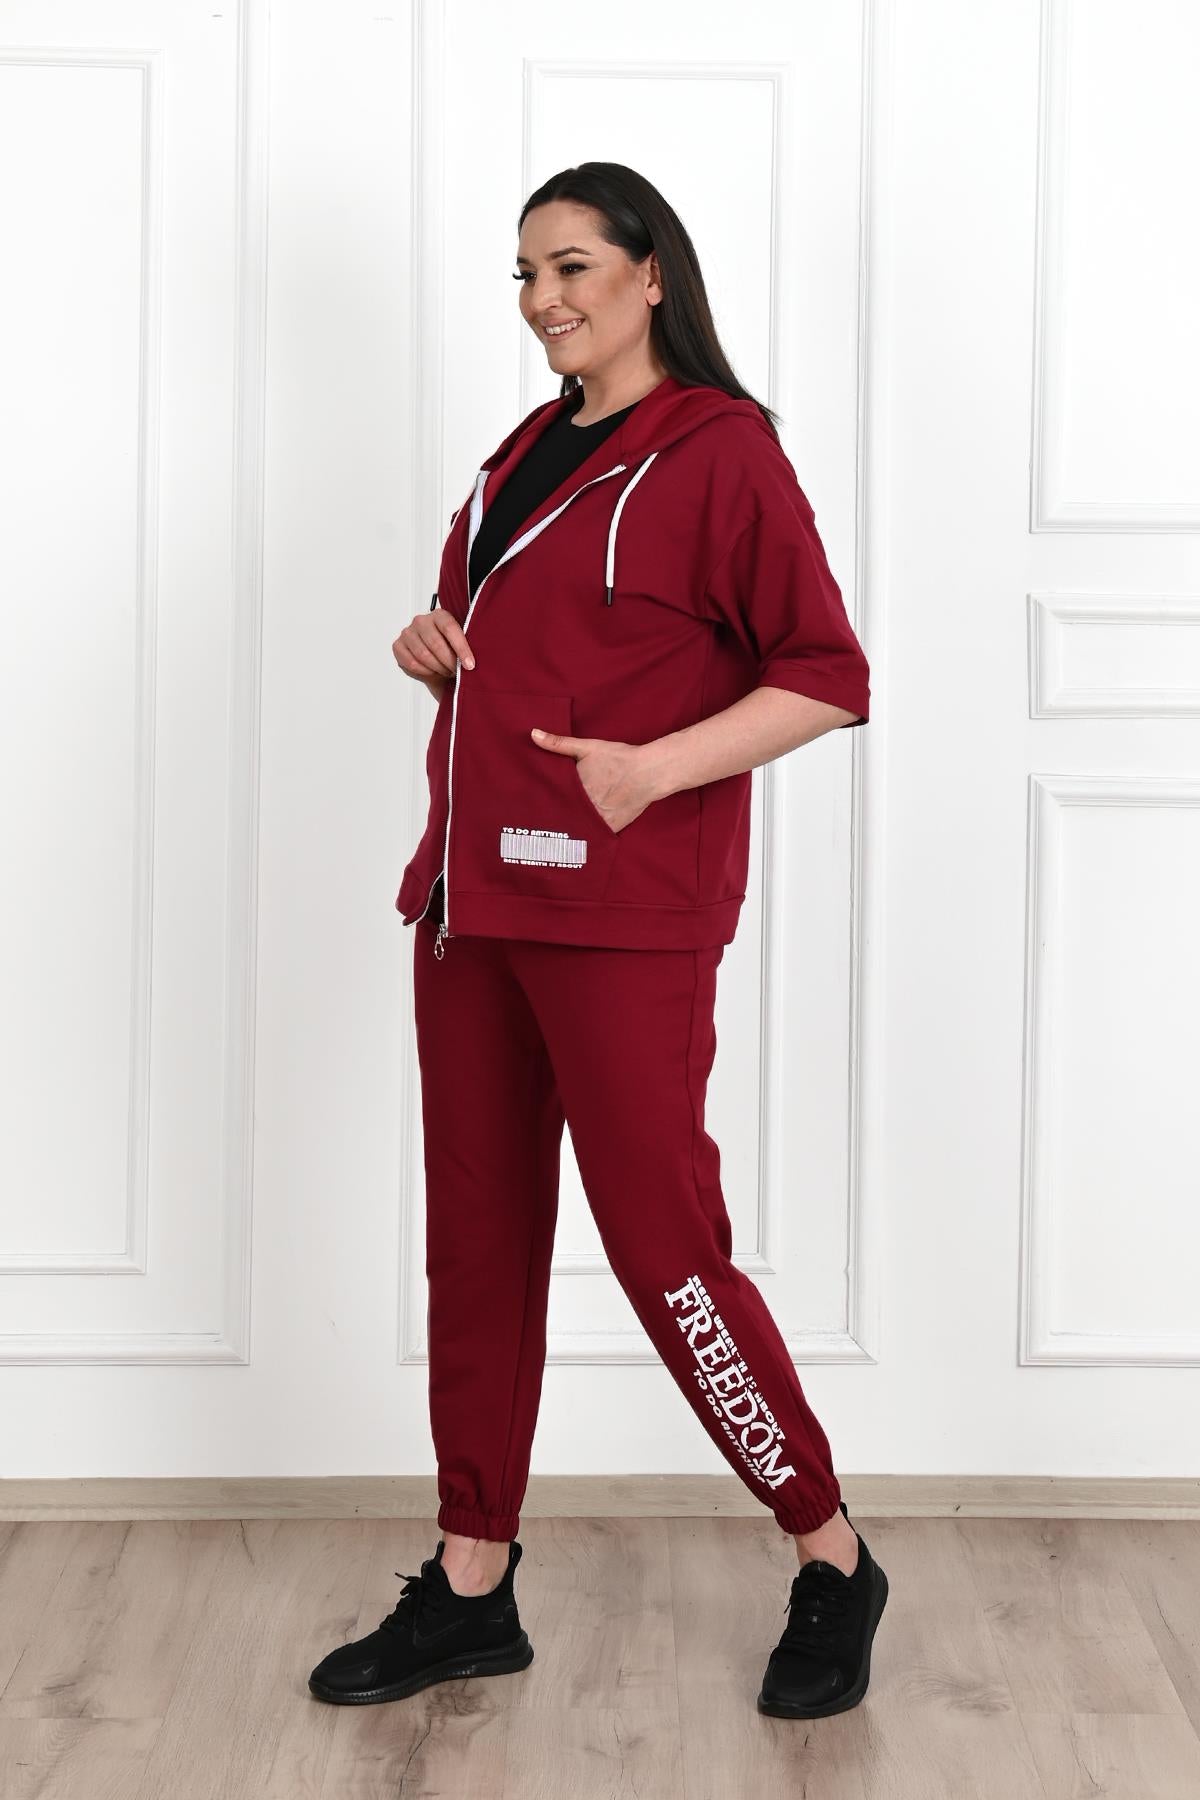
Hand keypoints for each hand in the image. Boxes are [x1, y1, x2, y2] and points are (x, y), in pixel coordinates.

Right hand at [392, 607, 474, 698]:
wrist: (435, 661)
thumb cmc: (450, 651)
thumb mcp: (461, 646)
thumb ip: (466, 647)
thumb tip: (472, 661)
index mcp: (439, 615)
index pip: (450, 628)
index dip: (461, 648)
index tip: (469, 665)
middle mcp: (421, 621)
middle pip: (436, 644)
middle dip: (449, 662)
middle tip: (457, 672)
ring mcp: (408, 633)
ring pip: (423, 655)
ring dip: (437, 668)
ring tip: (446, 672)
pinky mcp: (398, 646)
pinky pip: (411, 663)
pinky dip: (424, 672)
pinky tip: (432, 672)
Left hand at [529, 727, 662, 832]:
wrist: (648, 773)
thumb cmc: (618, 758)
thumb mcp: (587, 747)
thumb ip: (559, 743)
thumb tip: (533, 734)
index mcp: (573, 789)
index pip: (550, 800)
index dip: (542, 803)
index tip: (532, 806)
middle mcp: (583, 806)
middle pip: (562, 816)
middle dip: (553, 817)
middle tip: (539, 822)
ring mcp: (597, 820)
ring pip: (576, 829)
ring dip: (568, 830)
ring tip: (555, 834)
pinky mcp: (610, 828)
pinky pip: (594, 837)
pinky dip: (586, 838)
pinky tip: (577, 839)